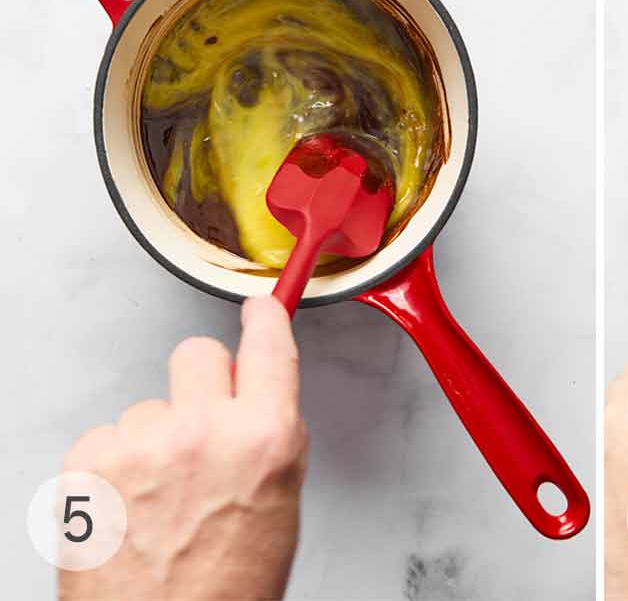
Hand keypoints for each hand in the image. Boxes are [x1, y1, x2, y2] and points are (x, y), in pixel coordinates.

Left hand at [59, 295, 308, 600]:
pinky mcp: (90, 463)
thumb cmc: (227, 587)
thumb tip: (256, 396)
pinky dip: (115, 464)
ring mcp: (141, 444)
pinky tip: (130, 505)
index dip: (264, 318)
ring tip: (161, 497)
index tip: (259, 309)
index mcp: (265, 438)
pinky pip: (107, 434)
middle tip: (201, 426)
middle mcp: (203, 430)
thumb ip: (271, 435)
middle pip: (197, 353)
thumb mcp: (282, 501)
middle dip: (202, 380)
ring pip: (149, 404)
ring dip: (155, 436)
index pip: (268, 343)